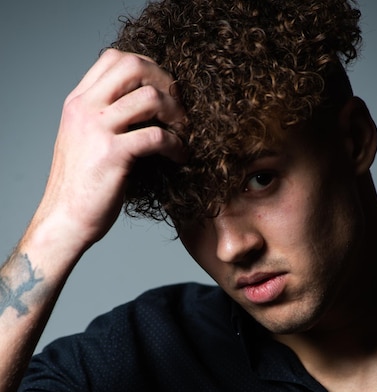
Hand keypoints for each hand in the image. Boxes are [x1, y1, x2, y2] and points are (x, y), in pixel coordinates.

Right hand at [34, 49, 185, 251]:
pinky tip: (180, 156)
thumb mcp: (84, 141)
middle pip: (134, 66)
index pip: (114, 58)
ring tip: (183, 132)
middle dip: (165, 82)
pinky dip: (176, 145)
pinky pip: (156, 137)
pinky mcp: (112, 155)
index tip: (163, 90)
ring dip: (176, 113)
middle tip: (179, 107)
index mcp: (78, 103)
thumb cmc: (80, 187)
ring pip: (149, 98)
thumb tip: (141, 107)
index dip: (147, 67)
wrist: (65, 220)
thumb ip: (104, 119)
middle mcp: (85, 109)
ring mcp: (97, 130)